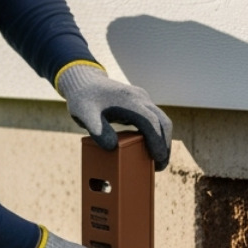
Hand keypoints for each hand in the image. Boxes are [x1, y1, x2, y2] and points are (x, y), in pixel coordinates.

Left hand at [55, 62, 172, 169]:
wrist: (84, 81)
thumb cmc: (83, 99)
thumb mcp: (84, 115)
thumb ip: (96, 130)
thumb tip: (112, 147)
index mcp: (130, 101)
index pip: (151, 122)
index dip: (157, 142)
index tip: (158, 160)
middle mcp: (140, 98)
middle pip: (162, 122)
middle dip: (165, 145)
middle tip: (159, 166)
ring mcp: (142, 100)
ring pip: (161, 121)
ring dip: (163, 140)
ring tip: (157, 161)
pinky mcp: (139, 104)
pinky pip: (154, 120)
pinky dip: (156, 134)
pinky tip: (149, 148)